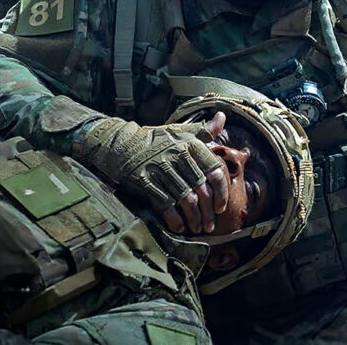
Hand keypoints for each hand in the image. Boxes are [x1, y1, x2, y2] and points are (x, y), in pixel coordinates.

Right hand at [78, 113, 229, 233]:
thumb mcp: (180, 131)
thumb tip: (223, 117)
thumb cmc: (156, 140)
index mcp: (190, 144)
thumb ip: (203, 130)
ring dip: (193, 218)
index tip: (221, 207)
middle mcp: (178, 155)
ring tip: (197, 229)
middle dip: (207, 212)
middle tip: (210, 226)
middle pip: (201, 189)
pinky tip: (179, 227)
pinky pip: (165, 204)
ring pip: (185, 199)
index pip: (214, 170)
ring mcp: (161, 168)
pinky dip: (174, 219)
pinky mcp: (146, 180)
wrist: (123, 144)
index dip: (221, 192)